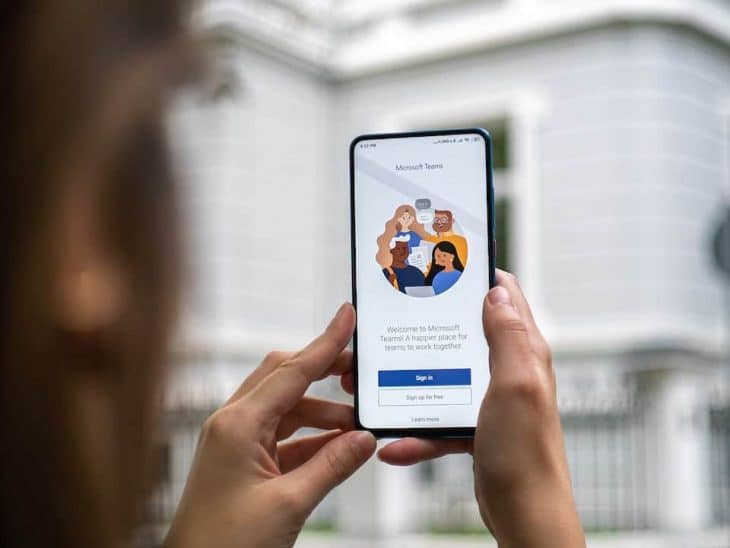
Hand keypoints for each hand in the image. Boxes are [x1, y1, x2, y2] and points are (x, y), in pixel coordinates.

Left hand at [165, 304, 375, 547]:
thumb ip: (331, 467)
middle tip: (360, 370)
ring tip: (356, 427)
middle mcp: (233, 424)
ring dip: (322, 414)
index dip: (325, 342)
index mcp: (237, 424)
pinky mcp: (241, 462)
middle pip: (286, 379)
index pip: (292, 371)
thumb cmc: (223, 545)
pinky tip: (336, 449)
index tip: (347, 315)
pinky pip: (282, 437)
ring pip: (287, 410)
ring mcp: (235, 442)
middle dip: (324, 372)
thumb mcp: (288, 505)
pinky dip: (310, 440)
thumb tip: (365, 440)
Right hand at [378, 271, 584, 547]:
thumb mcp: (516, 386)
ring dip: (416, 377)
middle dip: (433, 324)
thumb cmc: (527, 455)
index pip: (505, 295)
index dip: (476, 275)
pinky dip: (419, 429)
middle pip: (467, 331)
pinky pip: (440, 419)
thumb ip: (508, 337)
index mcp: (524, 352)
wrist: (524, 514)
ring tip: (380, 378)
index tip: (443, 264)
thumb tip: (496, 292)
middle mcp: (509, 370)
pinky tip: (397, 443)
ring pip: (446, 374)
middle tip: (398, 318)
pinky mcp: (476, 427)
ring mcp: (491, 399)